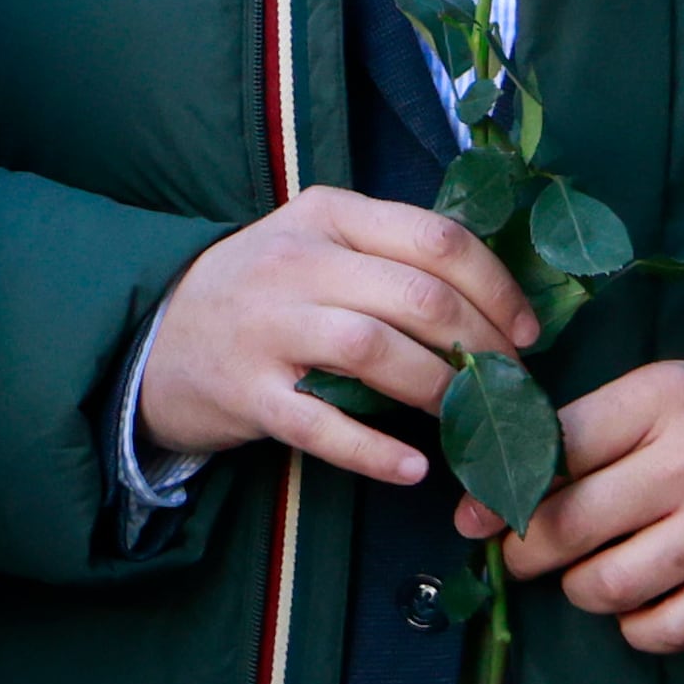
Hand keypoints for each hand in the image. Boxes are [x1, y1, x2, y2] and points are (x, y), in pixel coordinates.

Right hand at [139, 188, 543, 487]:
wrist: (157, 338)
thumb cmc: (262, 292)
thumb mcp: (316, 244)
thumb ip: (389, 254)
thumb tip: (498, 300)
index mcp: (326, 215)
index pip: (436, 238)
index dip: (498, 289)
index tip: (526, 334)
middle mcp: (295, 262)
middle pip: (418, 297)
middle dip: (483, 347)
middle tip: (507, 386)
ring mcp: (266, 327)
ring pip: (375, 351)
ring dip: (438, 391)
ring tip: (466, 419)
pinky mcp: (247, 391)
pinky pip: (321, 424)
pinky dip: (374, 451)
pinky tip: (412, 468)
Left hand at [468, 360, 683, 653]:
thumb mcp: (664, 391)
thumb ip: (587, 429)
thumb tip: (493, 487)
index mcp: (662, 401)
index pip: (552, 448)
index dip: (498, 487)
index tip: (473, 511)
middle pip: (567, 525)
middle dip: (521, 548)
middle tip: (514, 551)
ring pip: (607, 585)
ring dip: (578, 588)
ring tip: (582, 572)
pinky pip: (665, 629)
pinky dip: (634, 625)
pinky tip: (636, 601)